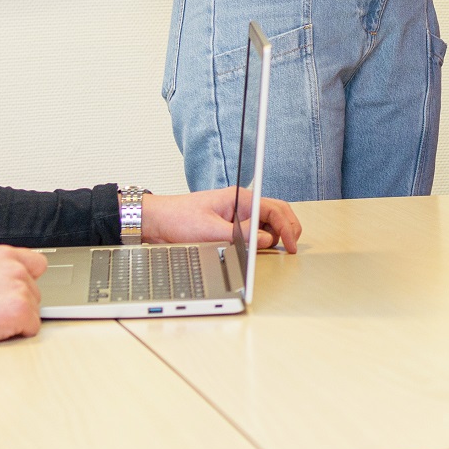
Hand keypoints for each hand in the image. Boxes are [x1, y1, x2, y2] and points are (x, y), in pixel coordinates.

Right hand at [0, 246, 44, 347]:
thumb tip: (19, 283)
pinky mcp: (21, 310)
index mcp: (3, 254)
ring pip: (34, 311)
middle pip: (35, 291)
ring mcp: (20, 288)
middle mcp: (15, 267)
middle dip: (19, 304)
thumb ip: (1, 272)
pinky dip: (17, 334)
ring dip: (17, 319)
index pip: (38, 264)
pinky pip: (32, 328)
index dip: (29, 281)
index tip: (18, 291)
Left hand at [141, 189, 303, 252]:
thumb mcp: (210, 231)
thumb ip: (242, 235)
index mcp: (239, 198)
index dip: (287, 227)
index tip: (292, 244)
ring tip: (275, 250)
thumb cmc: (178, 219)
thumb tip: (266, 240)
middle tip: (292, 247)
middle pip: (277, 213)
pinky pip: (255, 230)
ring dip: (275, 235)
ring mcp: (237, 214)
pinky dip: (262, 240)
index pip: (274, 209)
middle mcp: (241, 204)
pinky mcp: (231, 224)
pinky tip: (260, 249)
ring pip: (268, 222)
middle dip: (288, 228)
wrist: (156, 222)